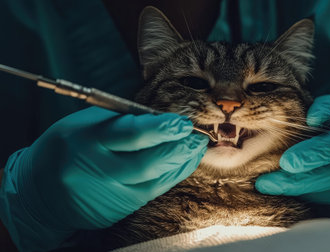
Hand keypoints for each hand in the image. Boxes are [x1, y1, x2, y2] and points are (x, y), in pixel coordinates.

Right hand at [0, 107, 207, 250]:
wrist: (39, 193)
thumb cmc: (68, 148)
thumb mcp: (85, 125)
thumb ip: (121, 121)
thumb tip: (162, 119)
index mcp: (86, 140)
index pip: (130, 134)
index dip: (161, 128)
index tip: (182, 122)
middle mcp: (96, 170)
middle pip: (147, 162)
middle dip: (178, 148)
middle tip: (197, 136)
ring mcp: (107, 193)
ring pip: (154, 179)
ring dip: (181, 162)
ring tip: (196, 147)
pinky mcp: (117, 208)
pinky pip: (154, 191)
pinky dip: (173, 175)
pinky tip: (184, 163)